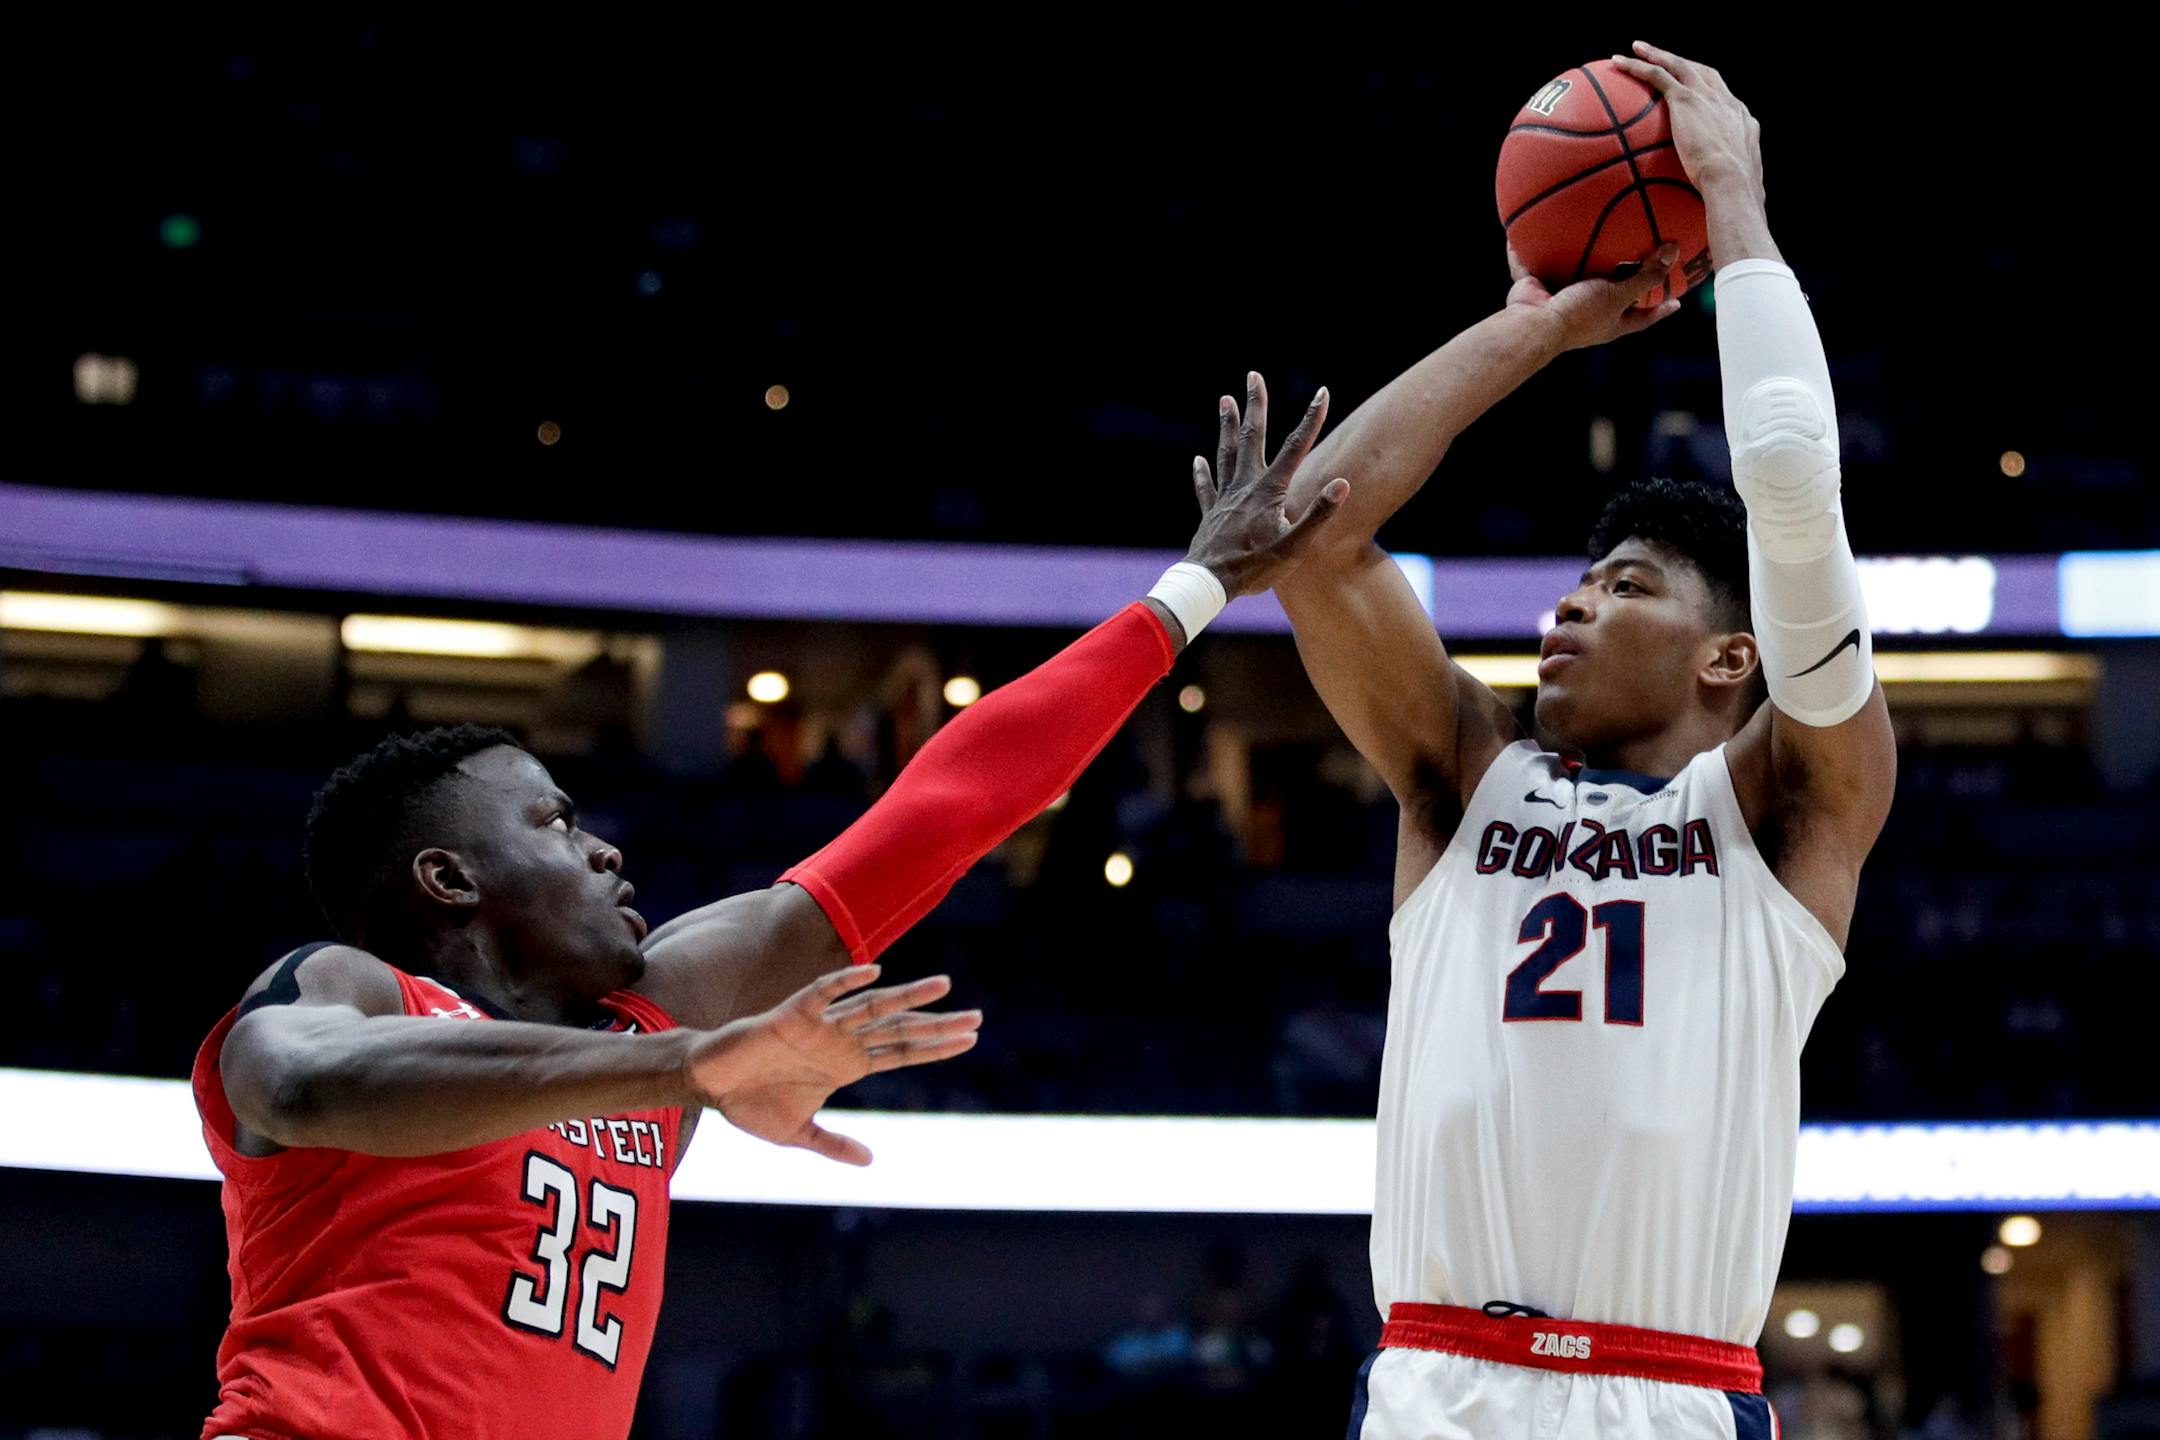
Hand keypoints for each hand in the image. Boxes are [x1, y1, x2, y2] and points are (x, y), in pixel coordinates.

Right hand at [690, 966, 979, 1165]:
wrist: (708, 1084)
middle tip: (978, 1018)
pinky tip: (875, 973)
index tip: (972, 1039)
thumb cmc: (750, 1103)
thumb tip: (870, 1161)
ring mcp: (820, 1026)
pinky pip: (823, 994)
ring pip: (872, 1006)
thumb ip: (833, 1145)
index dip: (936, 1046)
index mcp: (847, 1065)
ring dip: (907, 997)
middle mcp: (841, 1041)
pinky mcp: (791, 1015)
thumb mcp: (798, 1134)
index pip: (902, 1052)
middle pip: (898, 1028)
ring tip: (943, 986)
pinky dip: (846, 983)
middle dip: (937, 1023)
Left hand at [1187, 372, 1348, 597]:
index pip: (1295, 446)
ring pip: (1226, 454)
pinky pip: (1206, 487)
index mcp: (1268, 490)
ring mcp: (1225, 498)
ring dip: (1227, 426)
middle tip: (1253, 376)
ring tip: (1225, 400)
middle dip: (1256, 405)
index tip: (1323, 392)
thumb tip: (1341, 483)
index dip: (1311, 418)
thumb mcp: (1295, 545)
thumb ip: (1318, 514)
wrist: (1210, 584)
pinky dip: (1203, 473)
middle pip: (1251, 437)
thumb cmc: (1255, 568)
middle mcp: (1244, 486)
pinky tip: (1199, 459)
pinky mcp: (1210, 514)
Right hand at [1506, 241, 1681, 351]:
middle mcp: (1586, 313)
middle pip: (1610, 296)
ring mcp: (1560, 301)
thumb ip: (1645, 275)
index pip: (1643, 317)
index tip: (1677, 302)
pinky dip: (1529, 250)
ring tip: (1587, 235)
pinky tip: (1532, 227)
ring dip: (1577, 260)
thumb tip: (1674, 250)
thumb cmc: (1579, 315)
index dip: (1660, 310)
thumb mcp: (1618, 295)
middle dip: (1621, 281)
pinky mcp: (1537, 289)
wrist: (1535, 324)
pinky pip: (1534, 265)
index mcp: (1609, 322)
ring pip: (1573, 276)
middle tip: (1637, 261)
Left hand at [1610, 42, 1764, 206]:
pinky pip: (1658, 75)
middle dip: (1685, 65)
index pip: (1724, 101)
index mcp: (1741, 122)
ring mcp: (1708, 98)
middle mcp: (1727, 103)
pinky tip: (1618, 63)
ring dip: (1657, 55)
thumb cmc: (1735, 198)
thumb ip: (1721, 197)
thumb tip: (1715, 220)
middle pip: (1704, 74)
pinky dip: (1639, 66)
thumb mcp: (1732, 194)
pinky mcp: (1687, 99)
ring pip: (1679, 66)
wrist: (1732, 183)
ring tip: (1636, 49)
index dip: (1710, 95)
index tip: (1698, 97)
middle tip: (1667, 61)